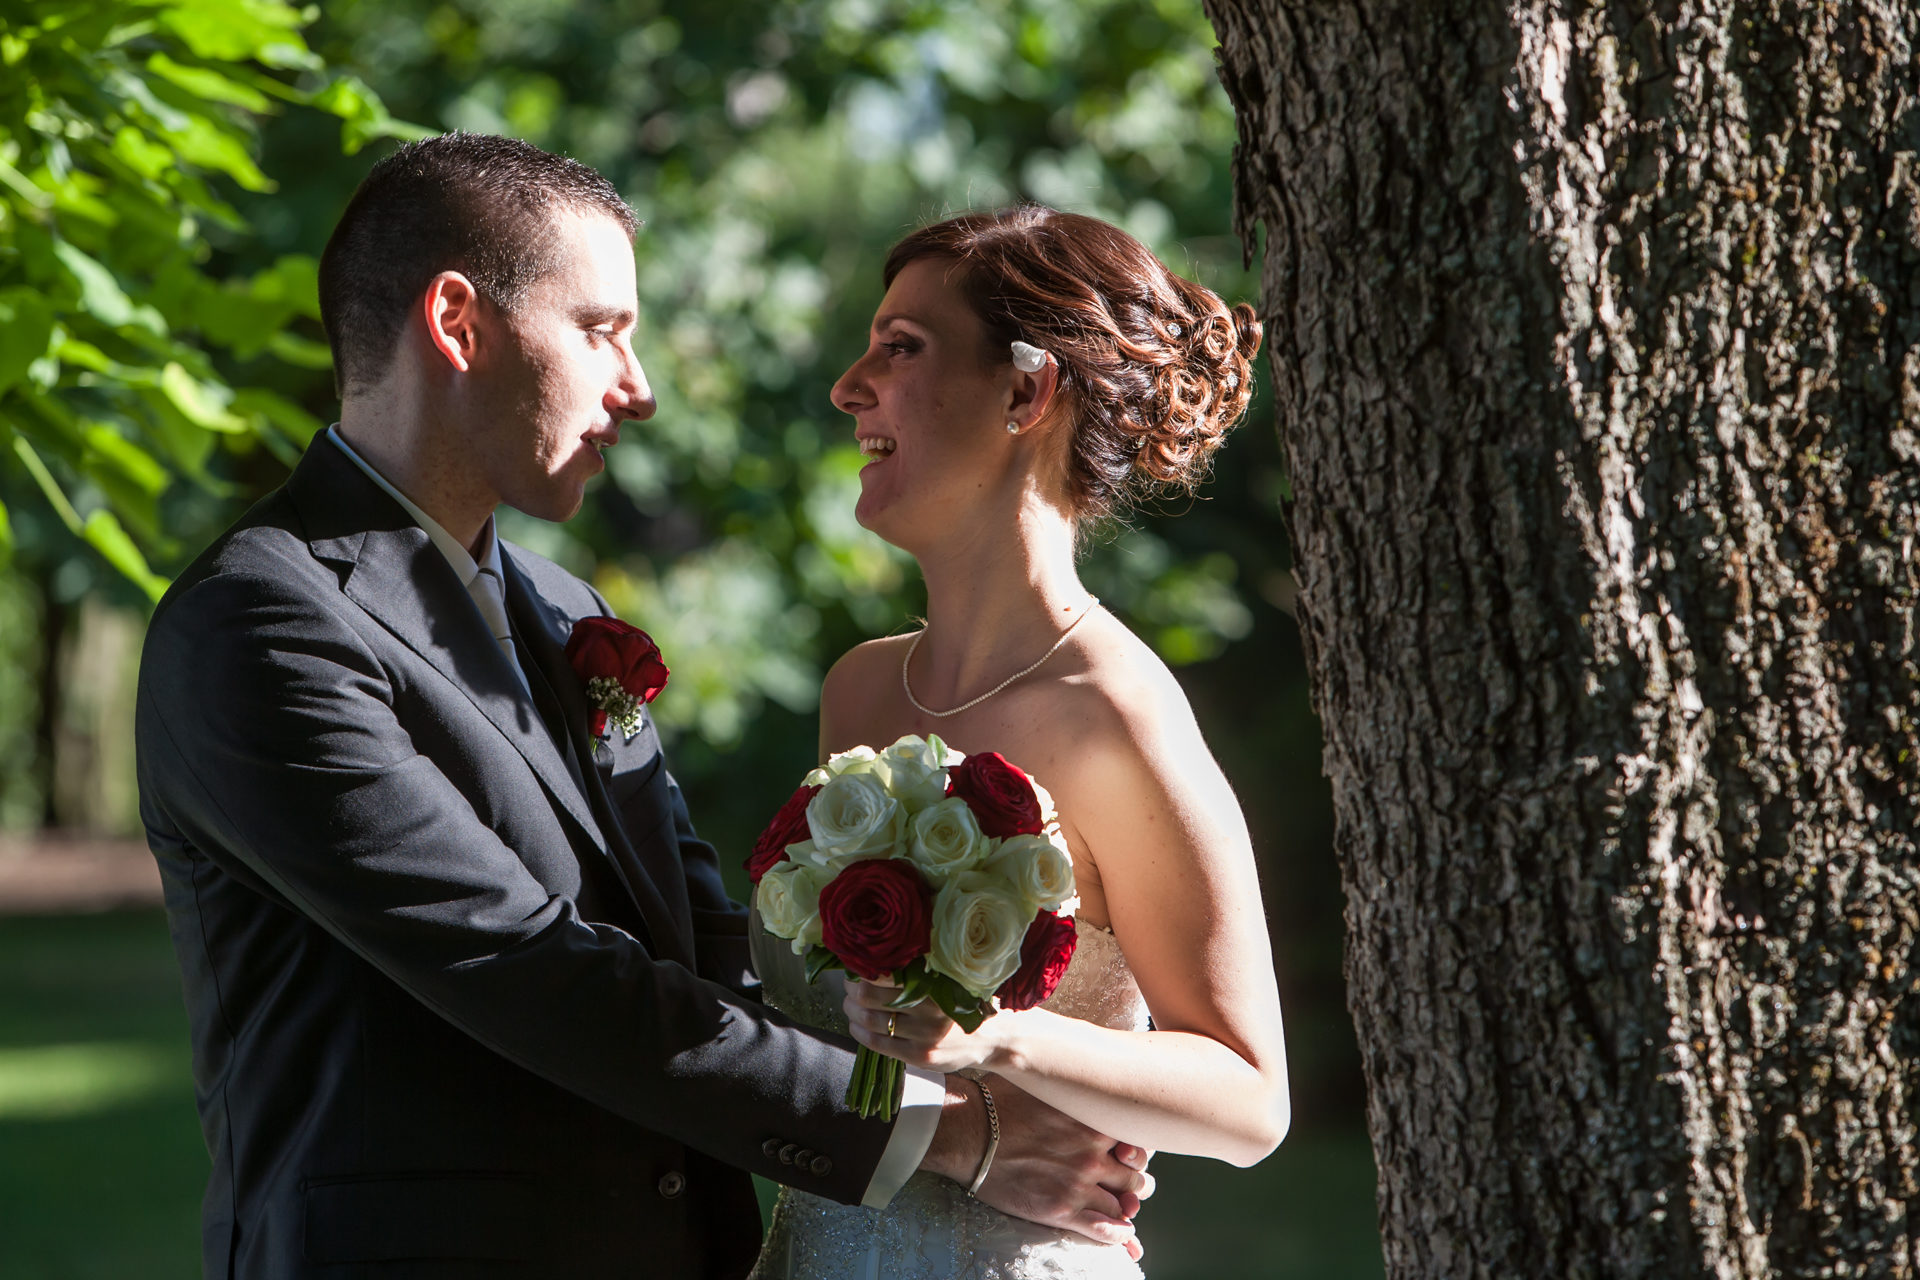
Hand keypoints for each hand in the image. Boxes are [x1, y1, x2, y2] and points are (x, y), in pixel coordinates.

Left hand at [843, 977, 1003, 1073]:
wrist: (993, 1038)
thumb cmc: (964, 1001)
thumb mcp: (949, 978)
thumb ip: (920, 970)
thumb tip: (877, 958)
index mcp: (936, 982)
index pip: (886, 972)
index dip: (863, 968)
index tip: (856, 964)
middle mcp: (930, 1008)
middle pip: (871, 996)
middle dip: (852, 990)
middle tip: (849, 985)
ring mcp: (924, 1035)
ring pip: (871, 1020)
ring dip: (852, 1011)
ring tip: (849, 1004)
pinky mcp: (919, 1056)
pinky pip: (878, 1043)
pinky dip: (860, 1032)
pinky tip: (855, 1024)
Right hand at [970, 1075, 1153, 1258]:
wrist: (968, 1132)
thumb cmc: (999, 1101)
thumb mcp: (1041, 1078)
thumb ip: (1069, 1081)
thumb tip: (1076, 1061)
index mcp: (1093, 1118)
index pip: (1138, 1137)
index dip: (1136, 1147)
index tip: (1128, 1151)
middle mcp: (1093, 1152)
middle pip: (1136, 1172)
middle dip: (1134, 1179)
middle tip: (1127, 1181)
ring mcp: (1079, 1182)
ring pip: (1124, 1202)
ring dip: (1126, 1205)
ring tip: (1124, 1206)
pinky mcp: (1062, 1209)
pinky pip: (1105, 1229)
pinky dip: (1118, 1234)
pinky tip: (1123, 1234)